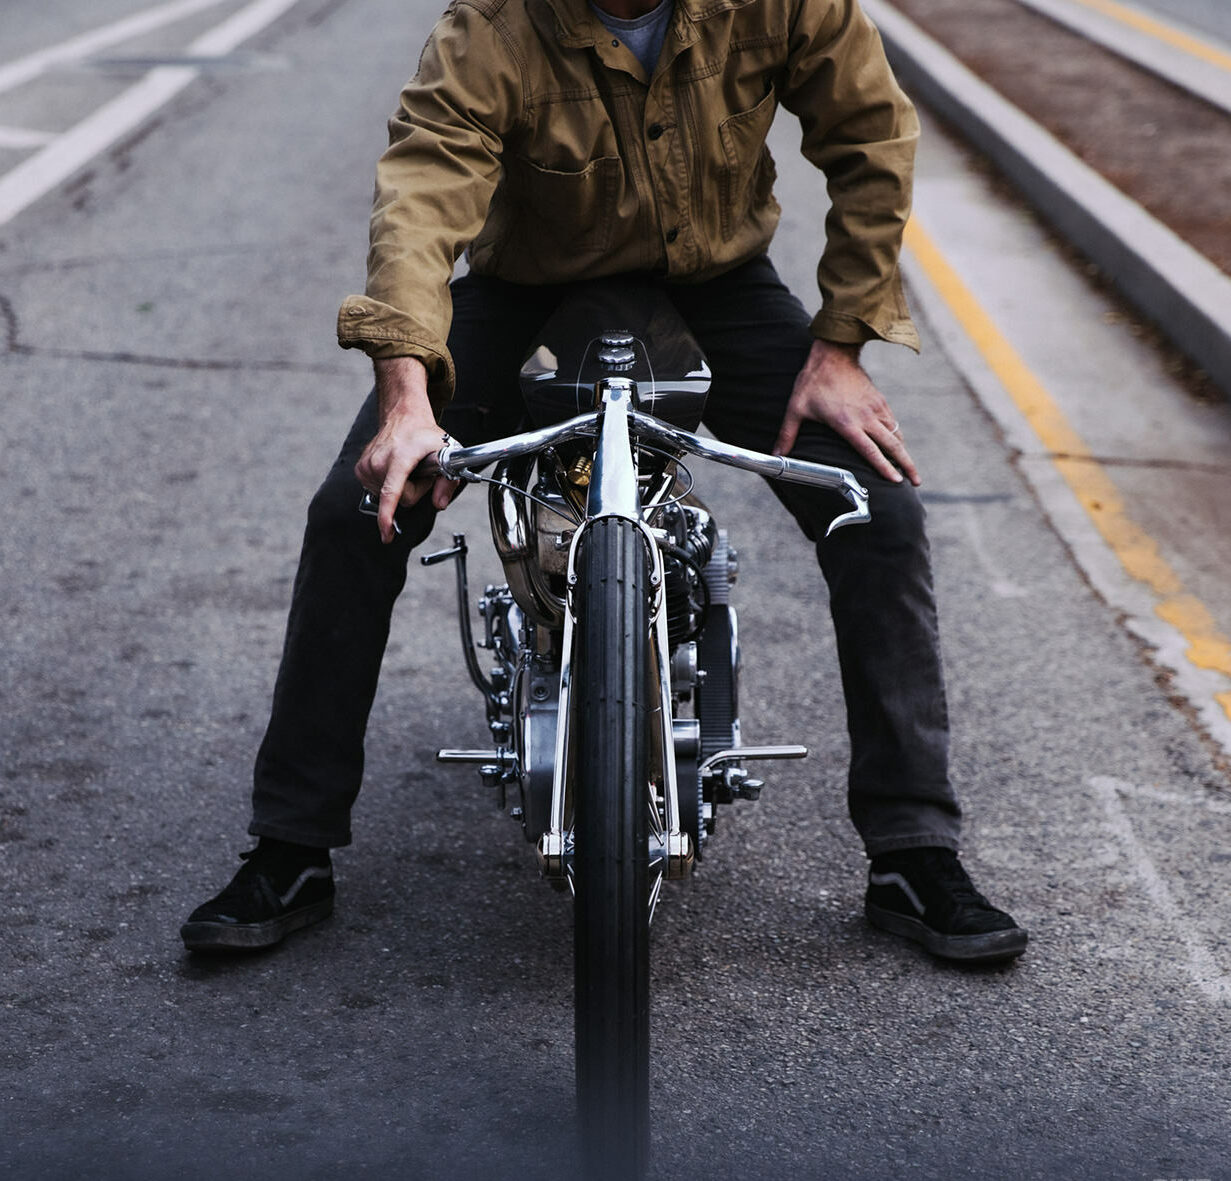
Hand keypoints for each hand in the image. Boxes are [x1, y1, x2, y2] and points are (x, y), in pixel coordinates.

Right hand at [355, 356, 457, 542]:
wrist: (403, 416)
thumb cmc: (424, 434)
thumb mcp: (447, 453)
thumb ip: (449, 481)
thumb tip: (439, 504)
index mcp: (400, 458)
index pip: (392, 493)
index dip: (388, 516)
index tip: (386, 533)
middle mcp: (379, 461)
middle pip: (400, 499)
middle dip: (414, 490)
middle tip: (420, 470)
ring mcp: (367, 465)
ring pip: (389, 497)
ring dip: (402, 486)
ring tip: (406, 466)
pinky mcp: (360, 469)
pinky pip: (379, 491)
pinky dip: (389, 484)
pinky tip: (394, 468)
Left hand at [773, 340, 919, 485]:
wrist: (833, 353)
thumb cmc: (813, 381)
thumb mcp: (796, 409)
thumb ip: (787, 434)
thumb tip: (776, 457)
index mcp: (847, 423)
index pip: (870, 451)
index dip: (884, 467)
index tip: (896, 481)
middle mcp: (866, 417)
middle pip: (892, 445)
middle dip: (906, 465)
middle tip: (916, 481)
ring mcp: (875, 408)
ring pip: (896, 434)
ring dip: (904, 452)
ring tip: (910, 469)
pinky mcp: (879, 400)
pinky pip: (893, 422)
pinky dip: (898, 436)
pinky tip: (898, 445)